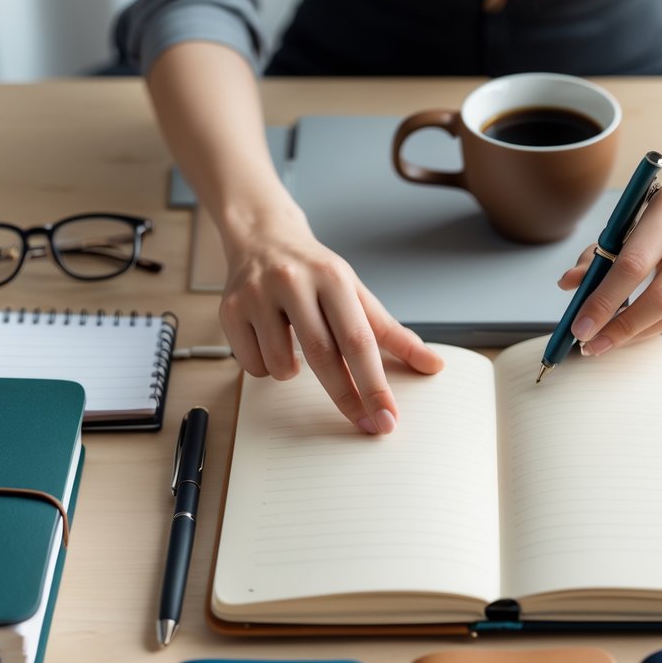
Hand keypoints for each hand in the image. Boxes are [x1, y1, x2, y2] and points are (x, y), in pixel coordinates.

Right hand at [220, 207, 442, 433]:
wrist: (264, 237)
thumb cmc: (316, 273)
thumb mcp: (357, 294)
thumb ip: (392, 333)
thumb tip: (433, 364)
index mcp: (332, 277)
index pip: (358, 340)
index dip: (374, 385)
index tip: (387, 418)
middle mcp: (293, 281)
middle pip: (322, 357)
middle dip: (347, 398)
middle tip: (367, 425)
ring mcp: (256, 295)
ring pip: (281, 366)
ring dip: (295, 373)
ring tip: (296, 345)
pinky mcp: (228, 310)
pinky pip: (252, 365)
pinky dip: (266, 366)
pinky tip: (269, 339)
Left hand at [557, 170, 661, 354]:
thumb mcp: (632, 216)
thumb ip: (599, 252)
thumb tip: (569, 285)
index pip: (633, 265)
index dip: (604, 301)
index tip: (579, 326)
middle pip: (661, 298)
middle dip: (620, 329)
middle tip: (590, 345)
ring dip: (636, 333)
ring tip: (607, 340)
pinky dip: (659, 323)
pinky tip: (638, 325)